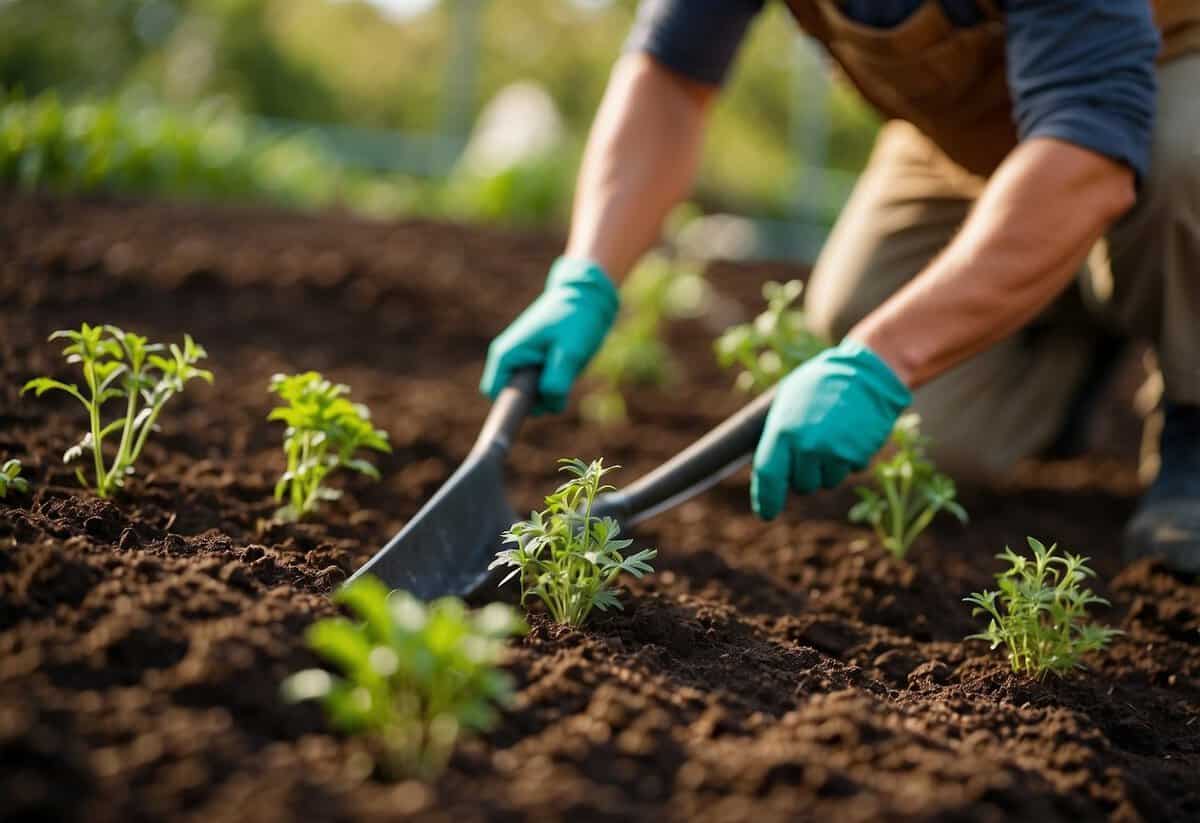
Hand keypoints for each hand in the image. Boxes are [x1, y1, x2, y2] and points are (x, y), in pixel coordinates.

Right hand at [480, 258, 618, 413]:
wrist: (588, 298)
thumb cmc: (575, 318)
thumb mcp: (570, 349)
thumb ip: (557, 378)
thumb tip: (547, 400)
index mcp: (507, 354)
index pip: (494, 393)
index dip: (511, 405)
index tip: (538, 403)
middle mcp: (510, 360)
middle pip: (516, 399)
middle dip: (539, 399)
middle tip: (562, 377)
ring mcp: (523, 363)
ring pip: (533, 397)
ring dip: (551, 392)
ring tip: (566, 366)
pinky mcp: (537, 366)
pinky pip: (543, 389)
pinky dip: (557, 386)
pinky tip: (567, 366)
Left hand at [751, 339, 910, 519]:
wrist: (866, 373)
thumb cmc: (821, 383)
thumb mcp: (789, 401)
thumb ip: (778, 435)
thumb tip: (770, 468)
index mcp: (783, 431)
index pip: (768, 476)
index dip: (766, 499)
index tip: (766, 514)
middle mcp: (807, 446)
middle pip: (802, 485)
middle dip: (805, 474)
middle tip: (813, 446)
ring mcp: (834, 453)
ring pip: (827, 482)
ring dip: (828, 468)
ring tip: (834, 435)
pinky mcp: (858, 455)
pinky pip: (850, 470)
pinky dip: (850, 459)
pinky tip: (851, 434)